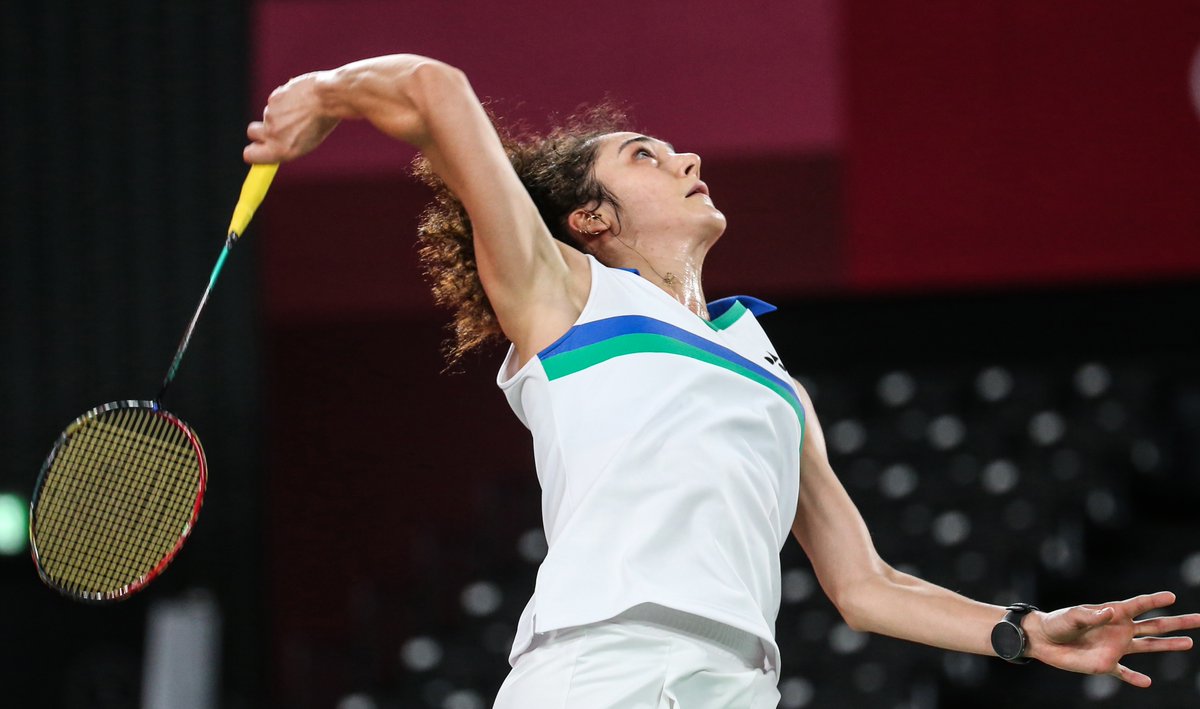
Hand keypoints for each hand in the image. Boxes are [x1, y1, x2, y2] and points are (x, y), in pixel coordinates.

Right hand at [244, 72, 340, 163]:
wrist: (328, 98)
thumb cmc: (322, 122)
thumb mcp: (306, 142)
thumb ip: (285, 145)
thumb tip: (272, 145)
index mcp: (281, 150)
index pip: (250, 155)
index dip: (253, 150)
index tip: (258, 147)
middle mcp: (272, 135)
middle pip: (252, 132)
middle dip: (259, 129)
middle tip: (278, 126)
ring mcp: (270, 116)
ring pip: (267, 114)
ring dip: (280, 112)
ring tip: (301, 110)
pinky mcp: (272, 99)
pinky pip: (274, 101)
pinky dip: (283, 99)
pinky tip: (299, 98)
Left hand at [1027, 591, 1199, 686]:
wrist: (1043, 640)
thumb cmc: (1057, 623)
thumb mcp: (1072, 616)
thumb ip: (1090, 615)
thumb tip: (1111, 613)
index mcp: (1113, 614)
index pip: (1138, 605)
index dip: (1154, 600)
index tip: (1172, 596)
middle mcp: (1119, 630)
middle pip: (1154, 626)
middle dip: (1177, 622)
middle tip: (1199, 618)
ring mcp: (1115, 647)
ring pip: (1148, 646)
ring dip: (1168, 645)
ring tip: (1190, 643)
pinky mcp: (1105, 664)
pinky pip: (1124, 673)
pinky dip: (1135, 678)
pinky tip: (1147, 682)